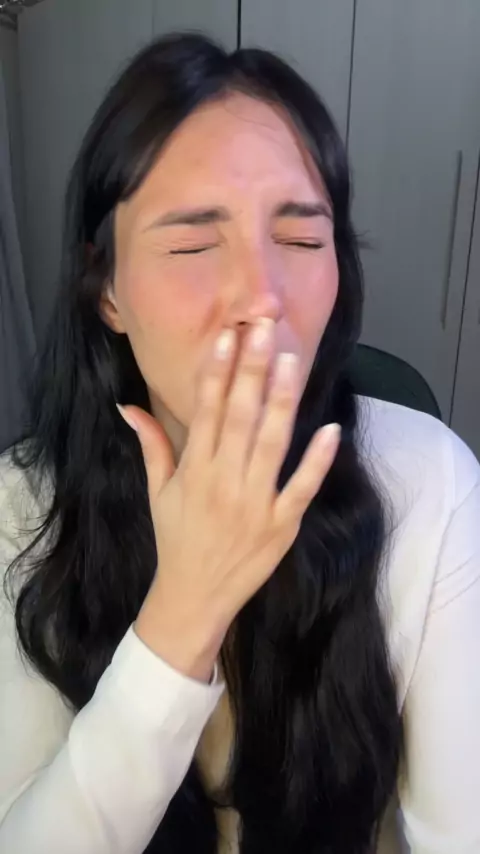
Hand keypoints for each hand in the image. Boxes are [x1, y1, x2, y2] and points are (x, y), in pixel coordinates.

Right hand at [118, 319, 339, 680]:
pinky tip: (330, 429)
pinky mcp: (281, 524)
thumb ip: (151, 445)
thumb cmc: (176, 539)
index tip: (229, 336)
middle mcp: (223, 481)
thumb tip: (127, 406)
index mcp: (193, 470)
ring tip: (291, 361)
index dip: (218, 371)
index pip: (207, 410)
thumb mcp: (157, 492)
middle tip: (264, 329)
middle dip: (251, 371)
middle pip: (240, 417)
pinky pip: (301, 488)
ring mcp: (255, 503)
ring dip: (281, 401)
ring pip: (270, 444)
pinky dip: (317, 461)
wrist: (193, 597)